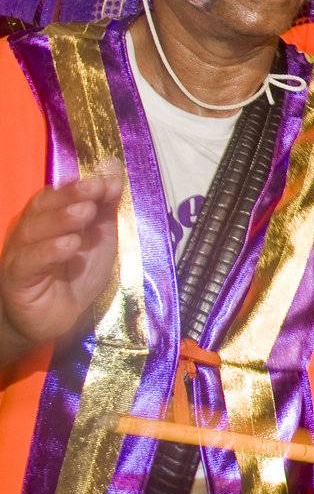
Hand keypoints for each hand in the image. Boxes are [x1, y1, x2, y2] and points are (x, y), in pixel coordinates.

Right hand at [1, 170, 123, 363]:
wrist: (55, 318)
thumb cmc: (75, 276)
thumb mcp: (98, 240)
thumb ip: (105, 210)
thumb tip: (115, 175)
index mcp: (48, 219)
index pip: (58, 195)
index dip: (79, 185)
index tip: (107, 180)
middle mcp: (30, 232)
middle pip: (43, 208)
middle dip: (71, 195)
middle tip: (96, 189)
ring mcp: (21, 255)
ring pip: (34, 231)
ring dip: (61, 219)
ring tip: (86, 212)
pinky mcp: (18, 280)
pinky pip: (29, 262)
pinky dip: (49, 251)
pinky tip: (69, 245)